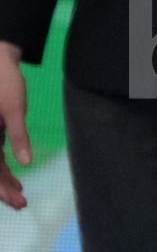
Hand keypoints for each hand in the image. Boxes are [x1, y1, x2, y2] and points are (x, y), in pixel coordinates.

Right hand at [0, 41, 29, 211]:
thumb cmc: (4, 80)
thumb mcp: (14, 108)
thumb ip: (18, 135)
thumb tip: (25, 162)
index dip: (1, 190)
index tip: (17, 202)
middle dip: (2, 191)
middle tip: (22, 205)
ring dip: (4, 182)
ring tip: (21, 197)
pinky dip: (4, 168)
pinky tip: (17, 177)